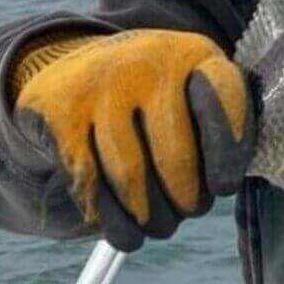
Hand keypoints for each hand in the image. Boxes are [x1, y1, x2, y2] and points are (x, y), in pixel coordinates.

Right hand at [14, 29, 255, 250]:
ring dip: (149, 215)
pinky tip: (127, 230)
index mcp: (193, 53)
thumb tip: (221, 185)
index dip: (227, 150)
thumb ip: (223, 129)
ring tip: (159, 224)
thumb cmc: (156, 98)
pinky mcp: (56, 109)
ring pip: (129, 176)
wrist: (75, 69)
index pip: (223, 97)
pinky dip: (111, 218)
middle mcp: (146, 59)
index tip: (224, 187)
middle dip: (186, 198)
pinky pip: (88, 182)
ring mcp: (97, 82)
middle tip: (189, 210)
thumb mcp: (197, 95)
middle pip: (175, 155)